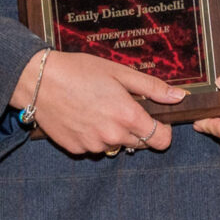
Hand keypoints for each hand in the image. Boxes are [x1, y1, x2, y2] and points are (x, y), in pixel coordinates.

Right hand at [11, 50, 186, 154]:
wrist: (39, 80)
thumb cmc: (80, 70)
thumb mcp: (119, 72)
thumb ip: (152, 88)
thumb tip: (180, 97)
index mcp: (127, 116)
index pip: (161, 140)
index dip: (163, 131)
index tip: (157, 120)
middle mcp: (112, 136)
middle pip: (139, 144)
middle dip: (136, 128)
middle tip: (120, 104)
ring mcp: (93, 145)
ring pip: (115, 145)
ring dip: (113, 132)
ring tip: (97, 106)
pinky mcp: (76, 149)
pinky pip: (94, 146)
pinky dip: (93, 135)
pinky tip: (82, 115)